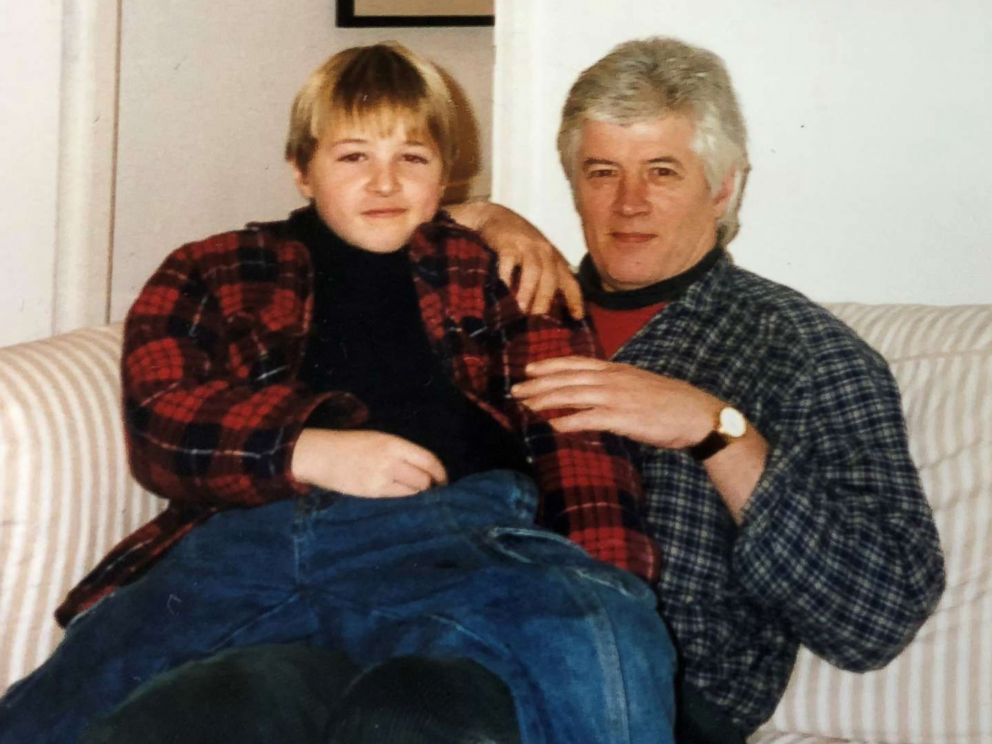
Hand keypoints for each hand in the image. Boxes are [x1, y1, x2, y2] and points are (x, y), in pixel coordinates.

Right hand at [291, 429, 446, 496]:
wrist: (320, 455)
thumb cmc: (350, 445)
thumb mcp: (378, 439)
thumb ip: (400, 451)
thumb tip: (424, 467)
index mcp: (393, 442)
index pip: (428, 459)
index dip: (440, 471)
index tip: (444, 479)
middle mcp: (390, 460)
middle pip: (424, 478)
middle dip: (432, 486)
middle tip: (434, 491)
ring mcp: (381, 477)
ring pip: (413, 491)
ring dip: (419, 495)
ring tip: (418, 496)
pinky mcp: (371, 493)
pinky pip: (398, 499)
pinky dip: (405, 499)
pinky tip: (402, 498)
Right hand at [446, 201, 583, 318]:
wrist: (494, 216)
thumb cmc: (516, 243)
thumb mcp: (536, 258)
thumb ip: (542, 279)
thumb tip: (542, 311)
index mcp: (554, 259)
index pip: (569, 281)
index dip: (575, 299)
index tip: (577, 317)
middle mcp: (545, 251)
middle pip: (550, 279)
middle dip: (544, 301)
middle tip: (536, 321)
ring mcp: (526, 245)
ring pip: (533, 271)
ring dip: (527, 291)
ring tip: (520, 310)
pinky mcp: (507, 242)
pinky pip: (509, 261)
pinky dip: (506, 276)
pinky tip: (502, 289)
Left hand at [511, 356, 719, 448]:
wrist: (697, 414)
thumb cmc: (670, 403)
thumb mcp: (639, 385)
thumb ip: (616, 386)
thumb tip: (594, 394)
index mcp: (617, 370)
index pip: (576, 363)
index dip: (550, 365)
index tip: (529, 368)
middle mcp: (613, 379)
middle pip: (567, 378)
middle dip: (538, 383)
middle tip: (515, 390)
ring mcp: (617, 397)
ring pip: (572, 394)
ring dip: (545, 400)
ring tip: (525, 405)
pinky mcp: (623, 417)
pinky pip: (589, 418)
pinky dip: (569, 421)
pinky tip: (553, 426)